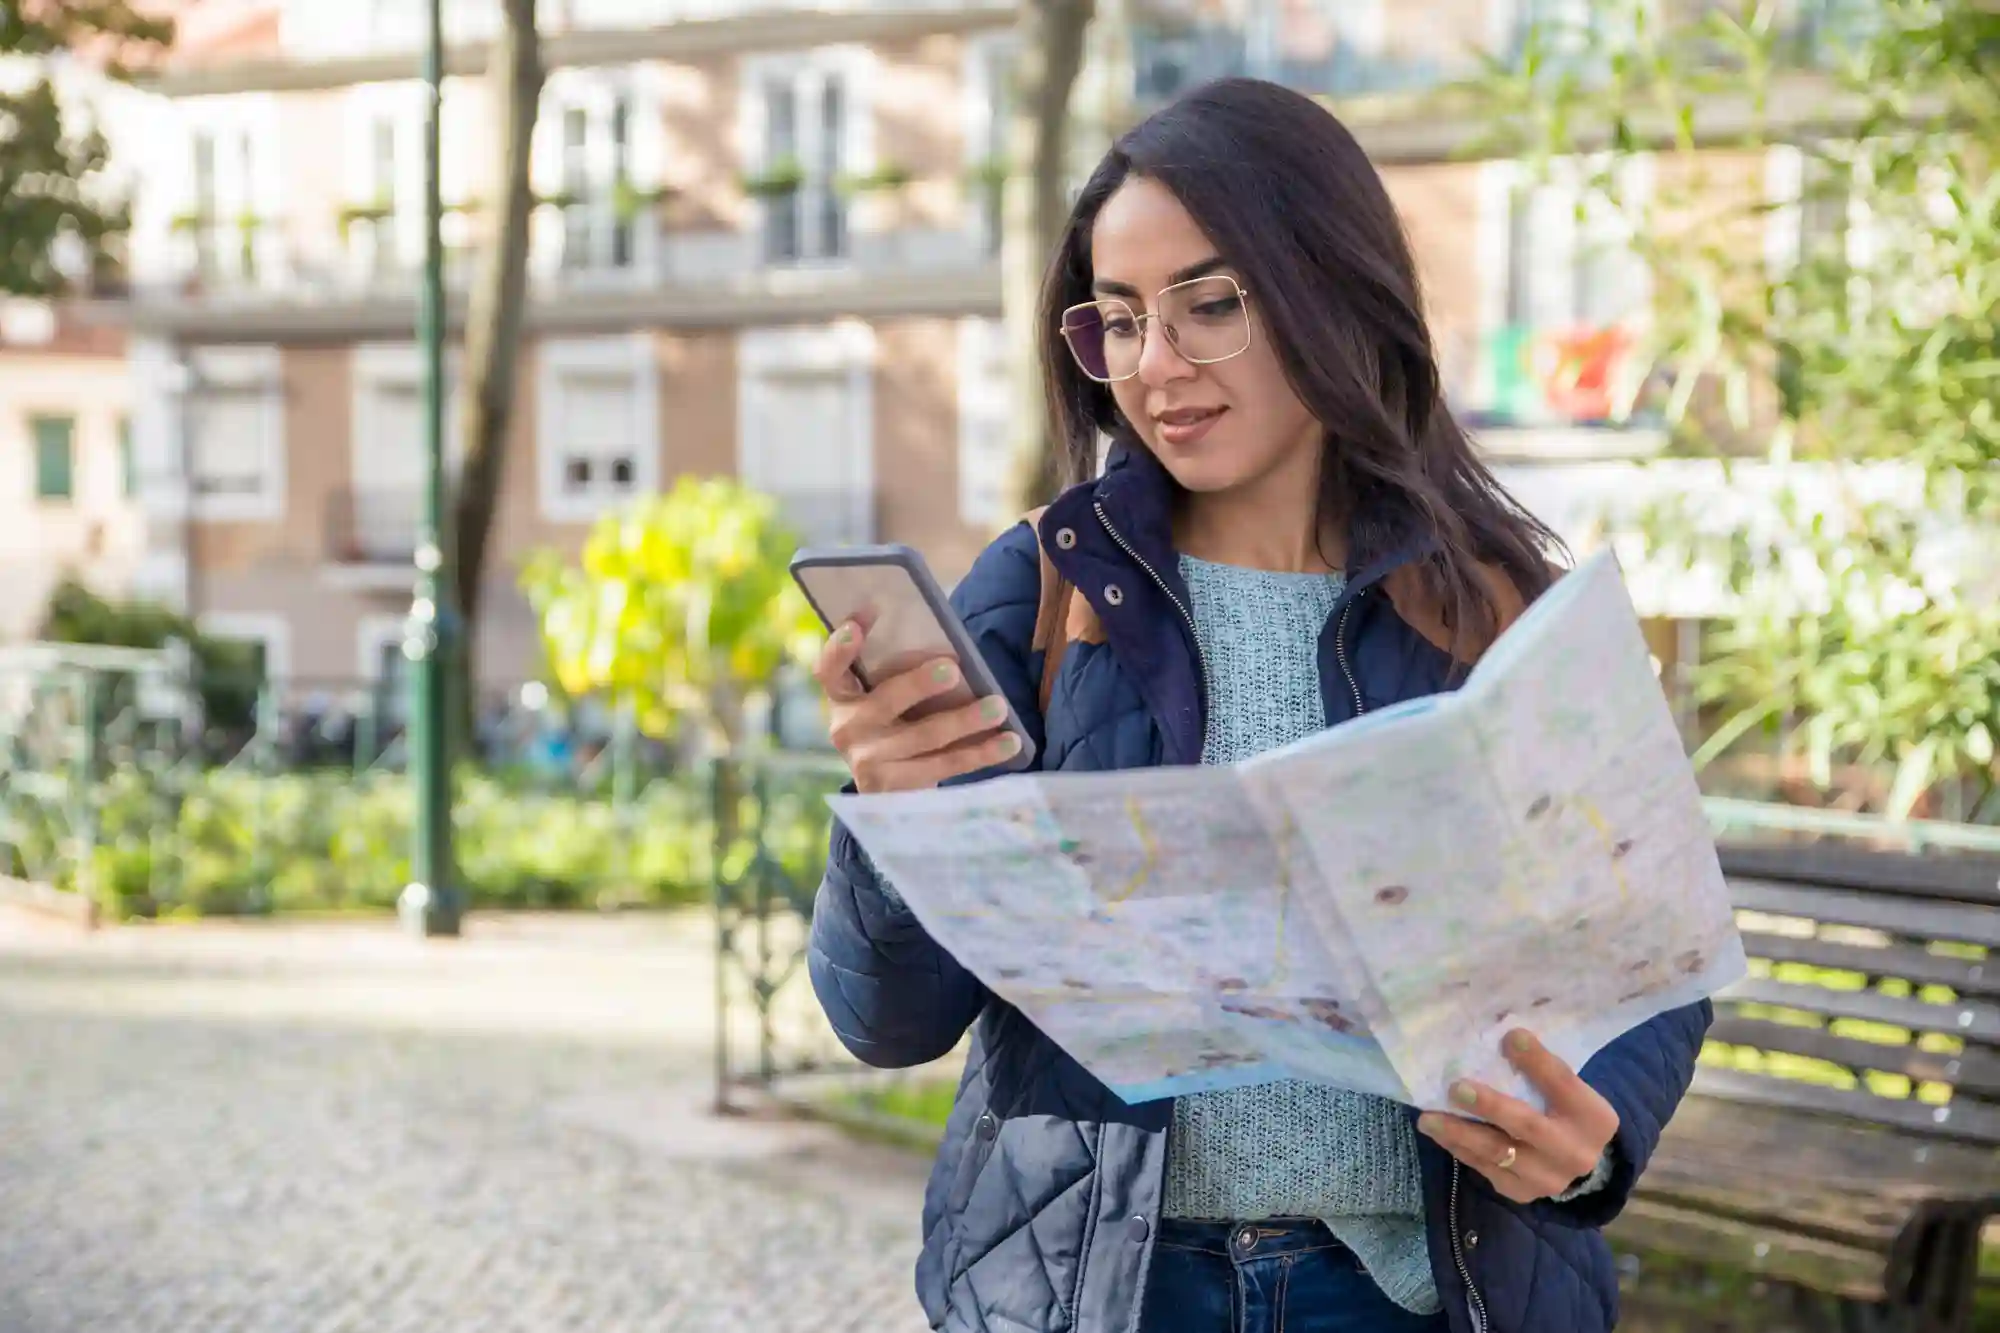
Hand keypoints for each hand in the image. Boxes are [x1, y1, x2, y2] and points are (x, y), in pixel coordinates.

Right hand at [814, 621, 1021, 792]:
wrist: (886, 792)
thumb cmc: (894, 728)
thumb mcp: (886, 701)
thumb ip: (901, 675)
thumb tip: (951, 648)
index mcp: (842, 698)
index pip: (829, 669)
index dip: (841, 646)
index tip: (862, 619)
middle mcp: (847, 729)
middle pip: (886, 700)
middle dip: (920, 683)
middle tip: (954, 669)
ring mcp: (868, 762)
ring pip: (924, 736)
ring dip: (965, 720)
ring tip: (998, 706)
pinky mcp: (895, 789)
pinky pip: (944, 765)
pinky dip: (980, 753)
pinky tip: (1008, 742)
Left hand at [1416, 1029, 1618, 1203]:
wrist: (1577, 1162)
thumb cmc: (1563, 1111)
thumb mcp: (1567, 1090)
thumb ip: (1542, 1069)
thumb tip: (1502, 1035)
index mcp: (1594, 1117)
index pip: (1564, 1083)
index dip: (1537, 1061)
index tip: (1510, 1037)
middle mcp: (1576, 1152)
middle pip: (1528, 1126)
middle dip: (1490, 1106)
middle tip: (1456, 1088)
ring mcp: (1549, 1179)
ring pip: (1499, 1153)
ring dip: (1460, 1133)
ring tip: (1428, 1118)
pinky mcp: (1522, 1192)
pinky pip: (1486, 1169)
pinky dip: (1460, 1148)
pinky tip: (1440, 1133)